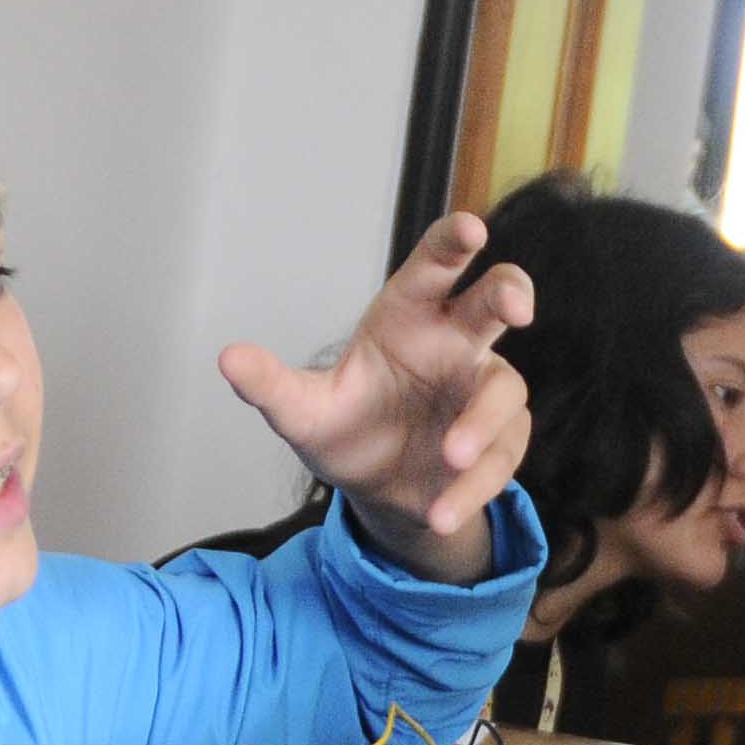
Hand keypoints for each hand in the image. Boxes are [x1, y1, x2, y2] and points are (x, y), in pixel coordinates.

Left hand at [219, 213, 533, 583]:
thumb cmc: (346, 428)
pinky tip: (438, 514)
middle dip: (511, 293)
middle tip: (516, 307)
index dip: (454, 242)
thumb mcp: (302, 412)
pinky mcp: (500, 442)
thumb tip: (228, 359)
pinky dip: (472, 489)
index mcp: (409, 315)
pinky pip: (500, 459)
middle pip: (495, 299)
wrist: (377, 492)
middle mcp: (455, 342)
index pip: (435, 266)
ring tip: (448, 458)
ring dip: (480, 424)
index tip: (471, 230)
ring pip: (503, 390)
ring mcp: (482, 390)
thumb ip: (271, 386)